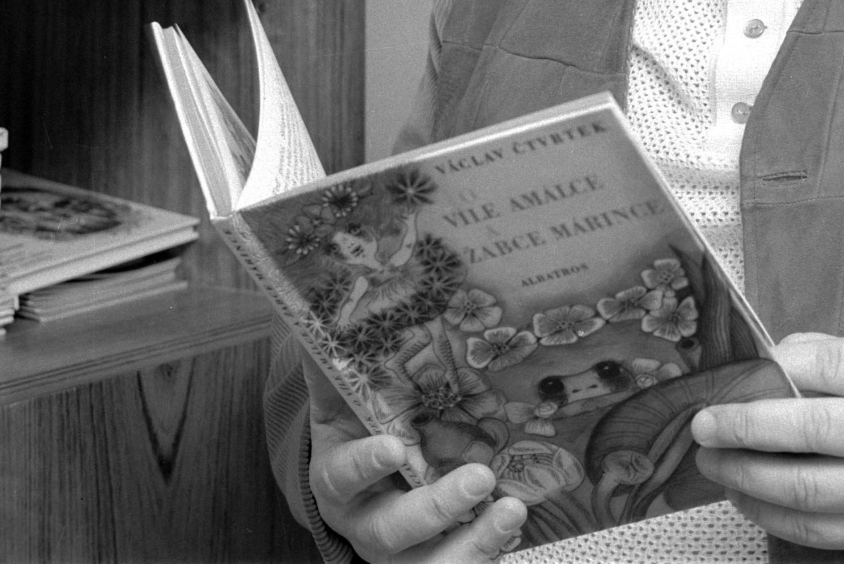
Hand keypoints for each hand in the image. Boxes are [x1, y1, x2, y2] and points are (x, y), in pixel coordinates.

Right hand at [303, 354, 526, 561]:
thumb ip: (337, 362)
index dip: (365, 465)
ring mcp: (404, 552)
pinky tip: (519, 522)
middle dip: (434, 509)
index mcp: (336, 480)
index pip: (342, 477)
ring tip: (513, 510)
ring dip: (474, 544)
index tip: (393, 447)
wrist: (366, 482)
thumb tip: (324, 304)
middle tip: (480, 477)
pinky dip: (492, 549)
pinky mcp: (439, 560)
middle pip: (390, 531)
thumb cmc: (358, 431)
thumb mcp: (342, 400)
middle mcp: (365, 523)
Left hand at [690, 332, 843, 553]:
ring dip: (746, 476)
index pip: (835, 365)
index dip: (780, 365)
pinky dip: (768, 514)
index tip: (741, 370)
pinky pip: (815, 529)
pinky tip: (741, 494)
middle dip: (747, 426)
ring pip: (808, 489)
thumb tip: (758, 363)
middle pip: (815, 430)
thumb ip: (821, 355)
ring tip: (712, 461)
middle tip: (705, 423)